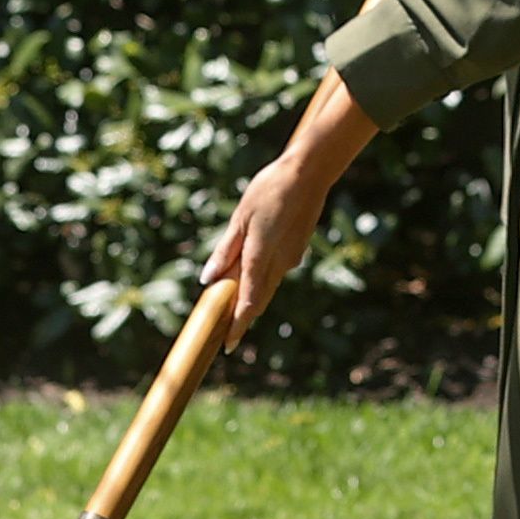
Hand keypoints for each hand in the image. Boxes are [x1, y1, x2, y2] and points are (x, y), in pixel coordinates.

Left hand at [206, 153, 331, 330]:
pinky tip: (252, 269)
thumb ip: (225, 250)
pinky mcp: (297, 249)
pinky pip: (276, 271)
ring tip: (233, 306)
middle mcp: (279, 264)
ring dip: (252, 298)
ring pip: (268, 286)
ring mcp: (291, 257)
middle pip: (259, 300)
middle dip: (243, 318)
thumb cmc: (270, 190)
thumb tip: (209, 279)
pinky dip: (262, 278)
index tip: (228, 345)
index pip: (248, 301)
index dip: (237, 325)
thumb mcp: (240, 217)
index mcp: (261, 256)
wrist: (310, 173)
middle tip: (227, 336)